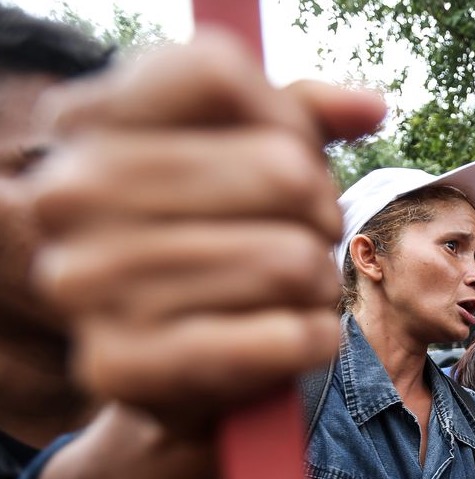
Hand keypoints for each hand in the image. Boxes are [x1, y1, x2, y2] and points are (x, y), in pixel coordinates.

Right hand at [29, 32, 385, 431]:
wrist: (165, 370)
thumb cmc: (215, 246)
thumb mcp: (244, 159)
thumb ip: (301, 117)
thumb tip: (370, 106)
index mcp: (86, 123)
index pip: (219, 75)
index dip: (289, 122)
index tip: (294, 161)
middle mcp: (67, 194)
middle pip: (282, 172)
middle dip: (321, 215)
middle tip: (303, 242)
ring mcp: (84, 284)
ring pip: (293, 262)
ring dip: (319, 286)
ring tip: (288, 297)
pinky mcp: (123, 367)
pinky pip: (290, 338)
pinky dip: (315, 340)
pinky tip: (290, 341)